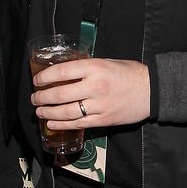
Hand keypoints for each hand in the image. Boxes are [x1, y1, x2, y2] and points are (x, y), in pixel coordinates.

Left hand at [31, 59, 149, 130]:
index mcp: (95, 68)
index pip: (62, 72)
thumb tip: (64, 73)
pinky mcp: (103, 120)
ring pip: (66, 112)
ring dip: (48, 113)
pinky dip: (61, 124)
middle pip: (60, 94)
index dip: (44, 77)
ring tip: (39, 111)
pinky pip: (78, 123)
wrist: (152, 90)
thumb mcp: (107, 63)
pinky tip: (51, 124)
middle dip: (42, 97)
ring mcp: (99, 105)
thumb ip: (87, 68)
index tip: (37, 81)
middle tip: (35, 98)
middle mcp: (95, 86)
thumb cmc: (129, 73)